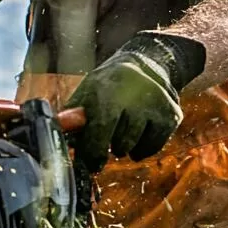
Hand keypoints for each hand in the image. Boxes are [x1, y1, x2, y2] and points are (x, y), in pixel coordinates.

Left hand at [65, 32, 205, 171]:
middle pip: (118, 144)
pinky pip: (152, 149)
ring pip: (134, 148)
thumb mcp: (85, 95)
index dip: (91, 152)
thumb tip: (56, 139)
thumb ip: (71, 119)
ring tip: (121, 131)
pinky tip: (138, 133)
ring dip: (123, 147)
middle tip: (102, 145)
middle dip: (106, 149)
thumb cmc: (107, 87)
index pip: (99, 133)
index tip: (88, 161)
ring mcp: (156, 106)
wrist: (145, 67)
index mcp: (107, 93)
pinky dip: (142, 148)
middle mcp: (134, 98)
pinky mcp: (172, 115)